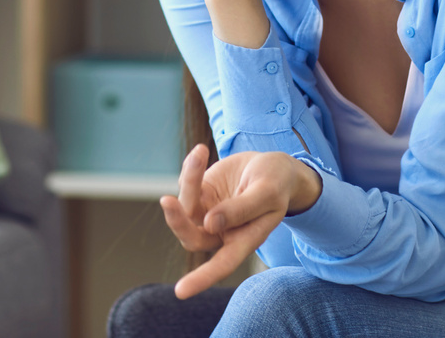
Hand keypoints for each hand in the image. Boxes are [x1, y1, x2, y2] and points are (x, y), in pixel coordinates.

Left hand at [160, 144, 322, 299]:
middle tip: (167, 200)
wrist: (272, 164)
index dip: (202, 279)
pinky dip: (190, 167)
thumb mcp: (267, 192)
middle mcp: (222, 231)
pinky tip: (200, 152)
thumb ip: (241, 209)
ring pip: (186, 206)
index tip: (180, 292)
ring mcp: (208, 212)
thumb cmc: (276, 183)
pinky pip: (186, 184)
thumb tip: (209, 223)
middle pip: (192, 237)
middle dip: (177, 221)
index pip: (222, 264)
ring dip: (189, 180)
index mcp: (244, 239)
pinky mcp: (200, 192)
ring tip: (201, 152)